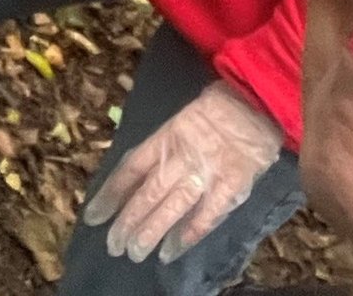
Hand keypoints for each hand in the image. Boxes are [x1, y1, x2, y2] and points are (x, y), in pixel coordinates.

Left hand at [81, 78, 283, 264]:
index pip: (131, 168)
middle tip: (114, 245)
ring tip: (135, 252)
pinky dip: (187, 235)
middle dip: (129, 221)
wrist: (257, 101)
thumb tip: (134, 176)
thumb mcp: (181, 118)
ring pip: (172, 207)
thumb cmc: (217, 107)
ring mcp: (207, 172)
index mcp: (167, 136)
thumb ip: (161, 146)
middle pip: (149, 193)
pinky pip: (206, 215)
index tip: (94, 215)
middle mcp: (182, 156)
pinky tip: (170, 251)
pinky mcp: (231, 186)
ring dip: (151, 232)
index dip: (111, 193)